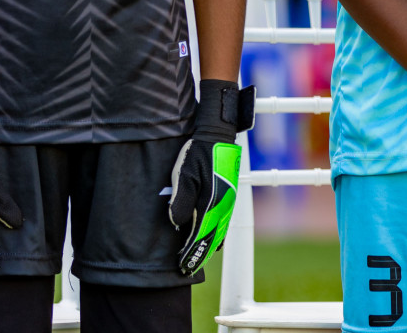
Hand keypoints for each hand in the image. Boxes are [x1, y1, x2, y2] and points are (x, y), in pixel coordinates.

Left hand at [169, 80, 255, 275]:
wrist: (217, 136)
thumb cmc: (197, 154)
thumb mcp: (183, 175)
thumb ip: (181, 200)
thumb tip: (177, 223)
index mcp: (211, 202)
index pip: (200, 235)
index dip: (189, 252)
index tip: (180, 265)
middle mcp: (223, 206)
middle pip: (212, 239)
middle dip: (199, 255)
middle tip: (187, 269)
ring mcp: (228, 202)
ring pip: (220, 233)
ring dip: (209, 249)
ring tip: (198, 260)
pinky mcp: (229, 197)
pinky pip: (225, 223)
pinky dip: (218, 237)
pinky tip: (214, 243)